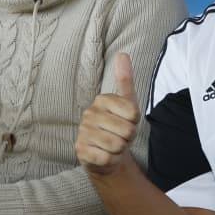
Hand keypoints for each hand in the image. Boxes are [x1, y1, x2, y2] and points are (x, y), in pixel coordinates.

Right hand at [75, 52, 140, 176]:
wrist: (106, 154)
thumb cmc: (118, 127)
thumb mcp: (128, 104)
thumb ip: (125, 80)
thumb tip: (122, 54)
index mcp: (102, 100)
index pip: (133, 113)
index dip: (135, 123)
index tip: (126, 122)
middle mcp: (89, 113)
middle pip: (127, 131)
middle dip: (128, 138)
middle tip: (119, 136)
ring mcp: (83, 132)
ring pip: (117, 145)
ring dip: (119, 150)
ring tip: (113, 146)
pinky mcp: (80, 151)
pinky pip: (106, 158)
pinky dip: (110, 160)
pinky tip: (104, 155)